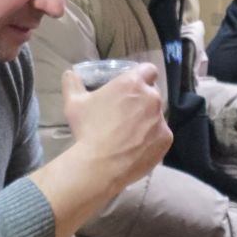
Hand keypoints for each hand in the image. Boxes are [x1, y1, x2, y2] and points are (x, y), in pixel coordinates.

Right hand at [62, 63, 171, 193]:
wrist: (100, 165)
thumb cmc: (88, 130)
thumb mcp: (74, 104)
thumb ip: (73, 84)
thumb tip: (70, 74)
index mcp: (132, 83)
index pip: (148, 70)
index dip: (142, 76)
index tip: (133, 86)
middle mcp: (151, 98)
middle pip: (153, 93)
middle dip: (143, 99)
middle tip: (127, 111)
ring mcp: (161, 119)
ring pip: (157, 115)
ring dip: (147, 119)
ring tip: (130, 134)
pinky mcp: (166, 139)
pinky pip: (161, 134)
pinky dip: (152, 138)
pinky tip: (137, 147)